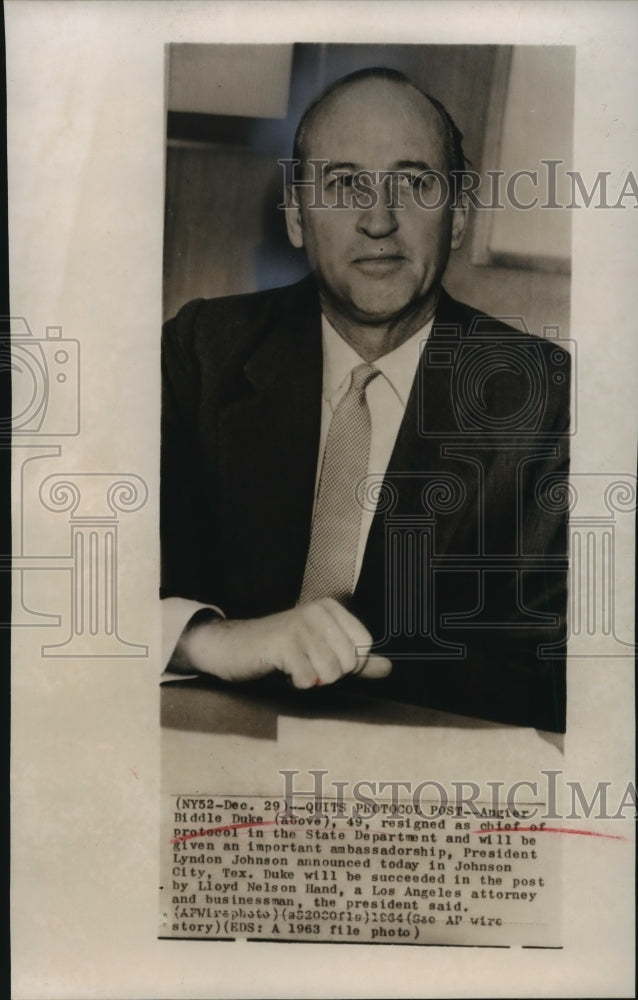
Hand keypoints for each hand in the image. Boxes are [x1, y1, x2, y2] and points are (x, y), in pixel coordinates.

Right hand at [174, 597, 391, 687]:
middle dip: (330, 674)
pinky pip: (309, 679)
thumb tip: (389, 668)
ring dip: (313, 679)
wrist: (232, 646)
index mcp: (330, 608)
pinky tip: (283, 669)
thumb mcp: (322, 650)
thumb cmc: (280, 650)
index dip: (350, 664)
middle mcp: (317, 612)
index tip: (326, 658)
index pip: (365, 645)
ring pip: (331, 672)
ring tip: (295, 665)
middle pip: (349, 661)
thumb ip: (357, 660)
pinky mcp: (283, 644)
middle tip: (307, 663)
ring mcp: (300, 626)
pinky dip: (297, 683)